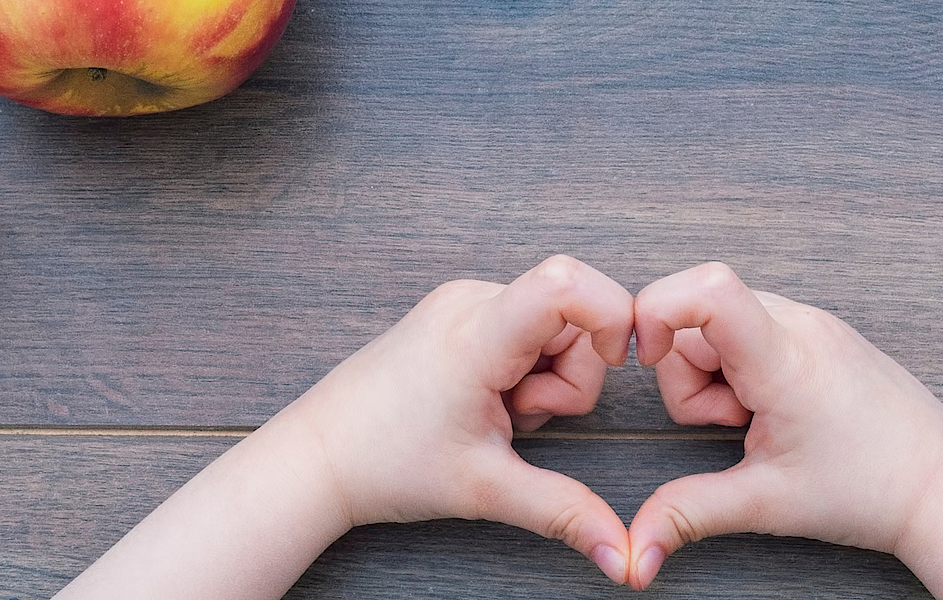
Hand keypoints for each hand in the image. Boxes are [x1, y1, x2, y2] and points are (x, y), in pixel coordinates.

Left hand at [283, 254, 636, 581]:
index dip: (611, 314)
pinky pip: (524, 328)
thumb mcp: (487, 490)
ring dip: (545, 377)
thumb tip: (622, 556)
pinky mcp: (457, 312)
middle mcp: (470, 301)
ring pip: (552, 326)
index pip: (567, 282)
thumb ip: (564, 513)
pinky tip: (487, 399)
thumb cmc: (386, 464)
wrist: (320, 455)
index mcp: (477, 335)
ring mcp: (462, 303)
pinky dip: (523, 368)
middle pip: (573, 316)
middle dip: (570, 377)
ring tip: (497, 412)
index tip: (616, 363)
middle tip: (518, 418)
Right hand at [625, 263, 942, 597]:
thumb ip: (688, 514)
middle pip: (699, 313)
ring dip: (717, 372)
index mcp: (786, 359)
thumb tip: (635, 550)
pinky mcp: (823, 333)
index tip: (646, 358)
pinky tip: (774, 409)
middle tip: (730, 422)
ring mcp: (815, 324)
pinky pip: (755, 329)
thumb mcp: (766, 504)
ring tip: (756, 419)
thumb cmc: (871, 490)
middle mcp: (802, 325)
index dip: (656, 310)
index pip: (708, 289)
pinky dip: (745, 367)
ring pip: (724, 322)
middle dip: (688, 370)